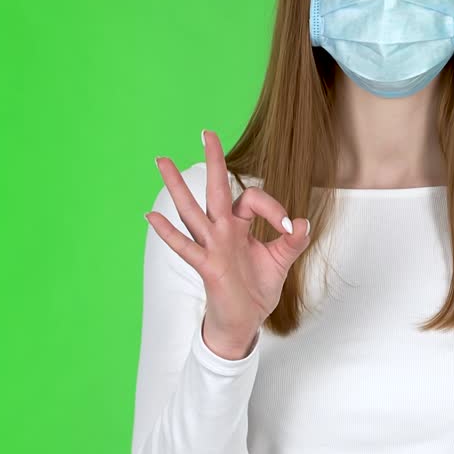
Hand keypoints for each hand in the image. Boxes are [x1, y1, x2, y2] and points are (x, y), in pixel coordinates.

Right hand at [145, 129, 310, 359]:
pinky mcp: (206, 265)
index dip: (275, 209)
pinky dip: (168, 232)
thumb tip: (303, 223)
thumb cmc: (257, 289)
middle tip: (206, 132)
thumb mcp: (281, 261)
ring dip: (177, 186)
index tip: (291, 228)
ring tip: (161, 161)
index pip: (253, 199)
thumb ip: (293, 241)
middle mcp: (222, 230)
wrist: (244, 322)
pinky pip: (185, 246)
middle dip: (214, 160)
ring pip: (192, 210)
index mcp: (240, 225)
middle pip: (216, 189)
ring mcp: (211, 246)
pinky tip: (151, 216)